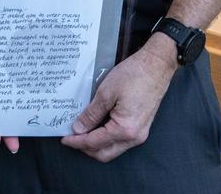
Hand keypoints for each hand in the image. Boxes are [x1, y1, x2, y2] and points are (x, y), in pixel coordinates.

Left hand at [60, 35, 177, 161]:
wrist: (156, 66)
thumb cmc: (134, 75)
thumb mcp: (106, 93)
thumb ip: (91, 114)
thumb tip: (79, 129)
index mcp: (125, 130)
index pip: (95, 143)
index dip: (77, 142)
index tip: (65, 139)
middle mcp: (134, 137)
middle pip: (105, 154)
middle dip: (86, 149)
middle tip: (72, 138)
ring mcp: (140, 133)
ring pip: (113, 149)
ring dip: (96, 144)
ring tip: (82, 132)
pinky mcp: (141, 127)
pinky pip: (120, 140)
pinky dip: (106, 137)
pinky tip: (97, 126)